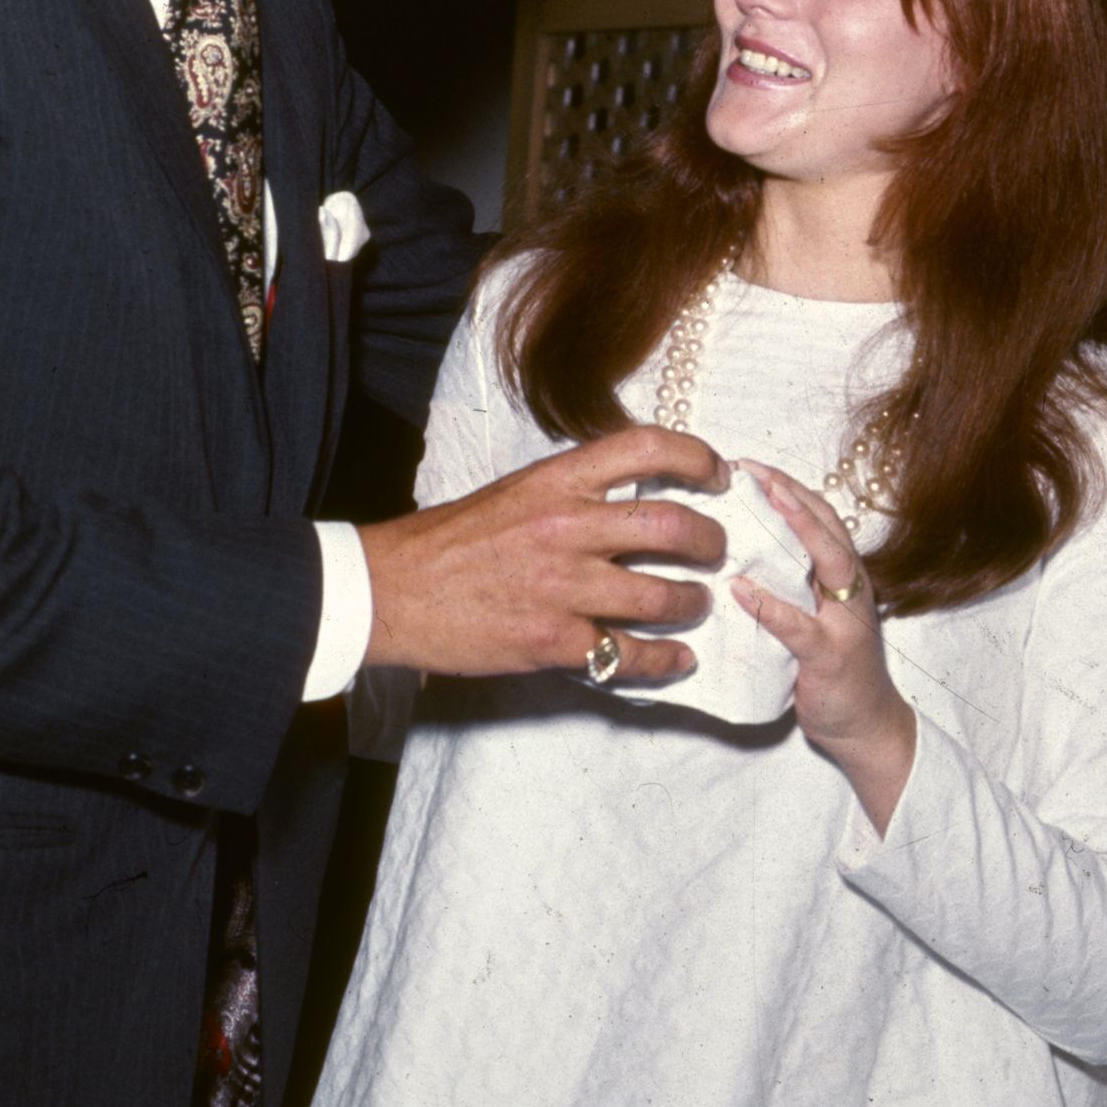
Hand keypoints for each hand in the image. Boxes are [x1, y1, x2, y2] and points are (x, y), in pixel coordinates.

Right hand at [361, 426, 729, 683]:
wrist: (390, 591)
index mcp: (554, 480)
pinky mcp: (553, 641)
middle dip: (711, 541)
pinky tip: (678, 658)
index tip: (716, 474)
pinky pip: (630, 654)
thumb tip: (629, 497)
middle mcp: (566, 527)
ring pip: (663, 596)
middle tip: (716, 550)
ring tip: (697, 604)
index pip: (646, 447)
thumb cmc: (447, 540)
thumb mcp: (513, 492)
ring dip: (693, 602)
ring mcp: (562, 588)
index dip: (696, 457)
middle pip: (673, 525)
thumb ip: (570, 492)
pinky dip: (665, 660)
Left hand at [733, 464, 915, 834]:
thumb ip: (788, 584)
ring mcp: (844, 622)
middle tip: (750, 468)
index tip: (750, 464)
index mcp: (843, 576)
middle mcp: (850, 590)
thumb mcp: (810, 616)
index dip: (789, 487)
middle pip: (827, 526)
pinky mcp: (831, 657)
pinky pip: (800, 625)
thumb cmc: (831, 668)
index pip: (821, 517)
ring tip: (762, 501)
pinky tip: (741, 588)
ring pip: (828, 562)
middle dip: (791, 493)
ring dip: (796, 528)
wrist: (867, 728)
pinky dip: (771, 605)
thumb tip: (734, 554)